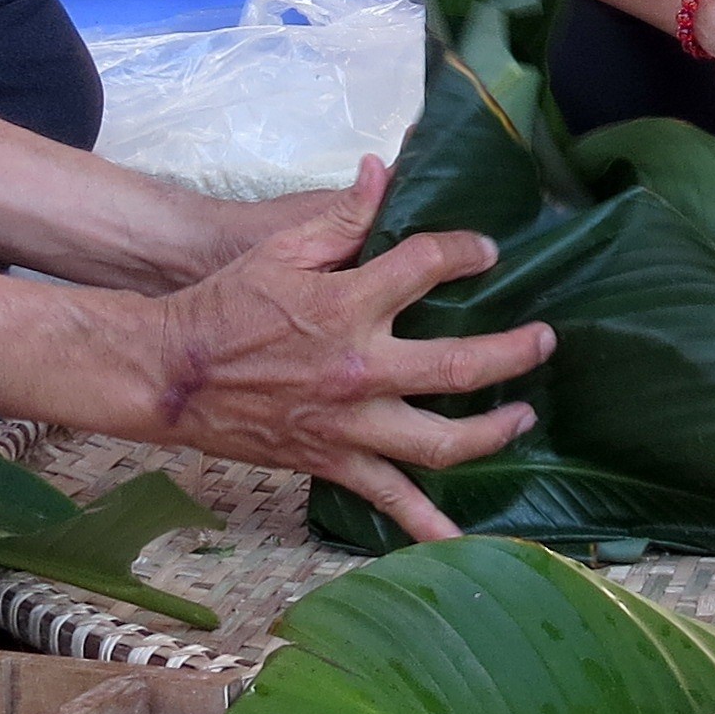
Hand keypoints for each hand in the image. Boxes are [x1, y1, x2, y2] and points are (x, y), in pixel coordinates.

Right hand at [129, 163, 553, 540]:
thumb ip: (341, 216)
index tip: (486, 251)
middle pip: (459, 366)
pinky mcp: (332, 460)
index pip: (428, 267)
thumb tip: (384, 170)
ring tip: (523, 418)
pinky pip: (389, 499)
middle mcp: (359, 368)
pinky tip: (461, 543)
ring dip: (493, 432)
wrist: (170, 374)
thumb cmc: (225, 305)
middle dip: (513, 353)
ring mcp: (350, 423)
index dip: (466, 252)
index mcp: (347, 305)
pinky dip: (427, 526)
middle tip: (544, 342)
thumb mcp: (281, 249)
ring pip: (441, 441)